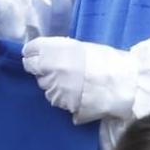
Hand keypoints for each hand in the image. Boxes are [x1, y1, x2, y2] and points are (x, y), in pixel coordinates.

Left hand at [21, 36, 135, 123]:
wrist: (119, 82)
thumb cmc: (103, 60)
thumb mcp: (78, 47)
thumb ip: (58, 51)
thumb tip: (45, 55)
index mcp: (52, 50)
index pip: (29, 51)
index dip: (33, 54)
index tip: (38, 56)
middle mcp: (48, 68)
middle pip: (34, 69)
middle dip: (44, 69)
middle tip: (61, 69)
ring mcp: (52, 87)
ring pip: (44, 85)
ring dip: (52, 83)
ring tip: (71, 81)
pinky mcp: (60, 102)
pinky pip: (54, 98)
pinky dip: (60, 95)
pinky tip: (74, 92)